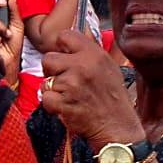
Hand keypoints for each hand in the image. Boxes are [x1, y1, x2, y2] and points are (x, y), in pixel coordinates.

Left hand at [38, 29, 141, 145]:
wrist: (117, 127)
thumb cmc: (112, 99)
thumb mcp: (108, 68)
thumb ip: (89, 54)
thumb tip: (68, 44)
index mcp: (95, 54)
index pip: (65, 36)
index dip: (60, 48)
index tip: (64, 57)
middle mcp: (83, 66)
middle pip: (48, 58)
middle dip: (52, 71)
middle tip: (64, 82)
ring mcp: (72, 84)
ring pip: (45, 81)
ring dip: (53, 91)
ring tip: (70, 97)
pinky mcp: (63, 102)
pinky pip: (45, 98)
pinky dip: (52, 106)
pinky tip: (67, 108)